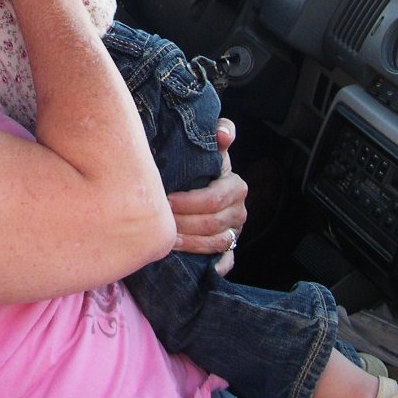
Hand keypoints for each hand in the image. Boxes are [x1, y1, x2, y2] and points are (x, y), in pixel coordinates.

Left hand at [167, 119, 247, 273]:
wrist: (207, 184)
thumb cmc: (202, 166)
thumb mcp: (209, 149)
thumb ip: (219, 134)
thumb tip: (223, 132)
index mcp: (236, 187)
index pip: (214, 200)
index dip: (189, 202)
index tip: (166, 200)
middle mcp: (239, 211)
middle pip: (211, 223)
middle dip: (183, 222)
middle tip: (158, 220)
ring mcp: (236, 231)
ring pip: (215, 243)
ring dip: (189, 243)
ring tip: (165, 238)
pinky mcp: (230, 248)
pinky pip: (225, 261)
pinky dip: (213, 264)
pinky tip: (196, 265)